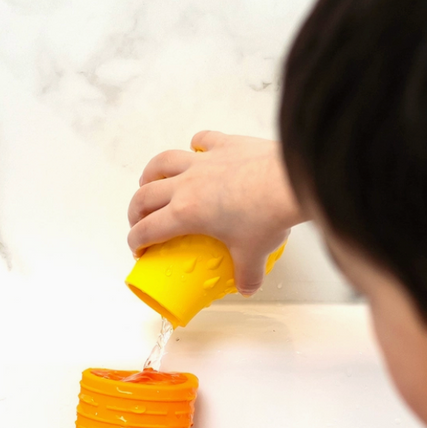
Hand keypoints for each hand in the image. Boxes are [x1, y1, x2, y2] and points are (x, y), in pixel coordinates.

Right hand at [127, 131, 305, 294]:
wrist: (291, 181)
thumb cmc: (267, 216)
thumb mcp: (254, 253)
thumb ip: (248, 273)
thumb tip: (247, 287)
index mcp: (186, 213)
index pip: (148, 229)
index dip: (136, 241)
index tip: (137, 249)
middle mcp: (187, 185)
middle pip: (145, 195)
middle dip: (136, 210)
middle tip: (139, 221)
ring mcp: (204, 162)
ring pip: (163, 162)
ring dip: (151, 173)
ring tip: (150, 181)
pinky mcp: (225, 145)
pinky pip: (202, 140)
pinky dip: (195, 145)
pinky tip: (196, 149)